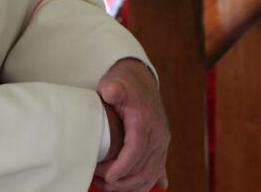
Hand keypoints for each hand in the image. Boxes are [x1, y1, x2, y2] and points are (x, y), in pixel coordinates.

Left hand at [93, 59, 169, 191]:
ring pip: (150, 175)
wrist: (140, 80)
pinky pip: (156, 173)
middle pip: (143, 169)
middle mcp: (158, 135)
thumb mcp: (115, 82)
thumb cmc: (124, 83)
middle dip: (121, 181)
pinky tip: (132, 190)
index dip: (122, 167)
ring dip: (130, 186)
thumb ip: (112, 88)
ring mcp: (161, 144)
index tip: (107, 176)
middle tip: (99, 181)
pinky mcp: (160, 149)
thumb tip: (111, 93)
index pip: (136, 151)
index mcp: (146, 121)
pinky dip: (144, 185)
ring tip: (107, 185)